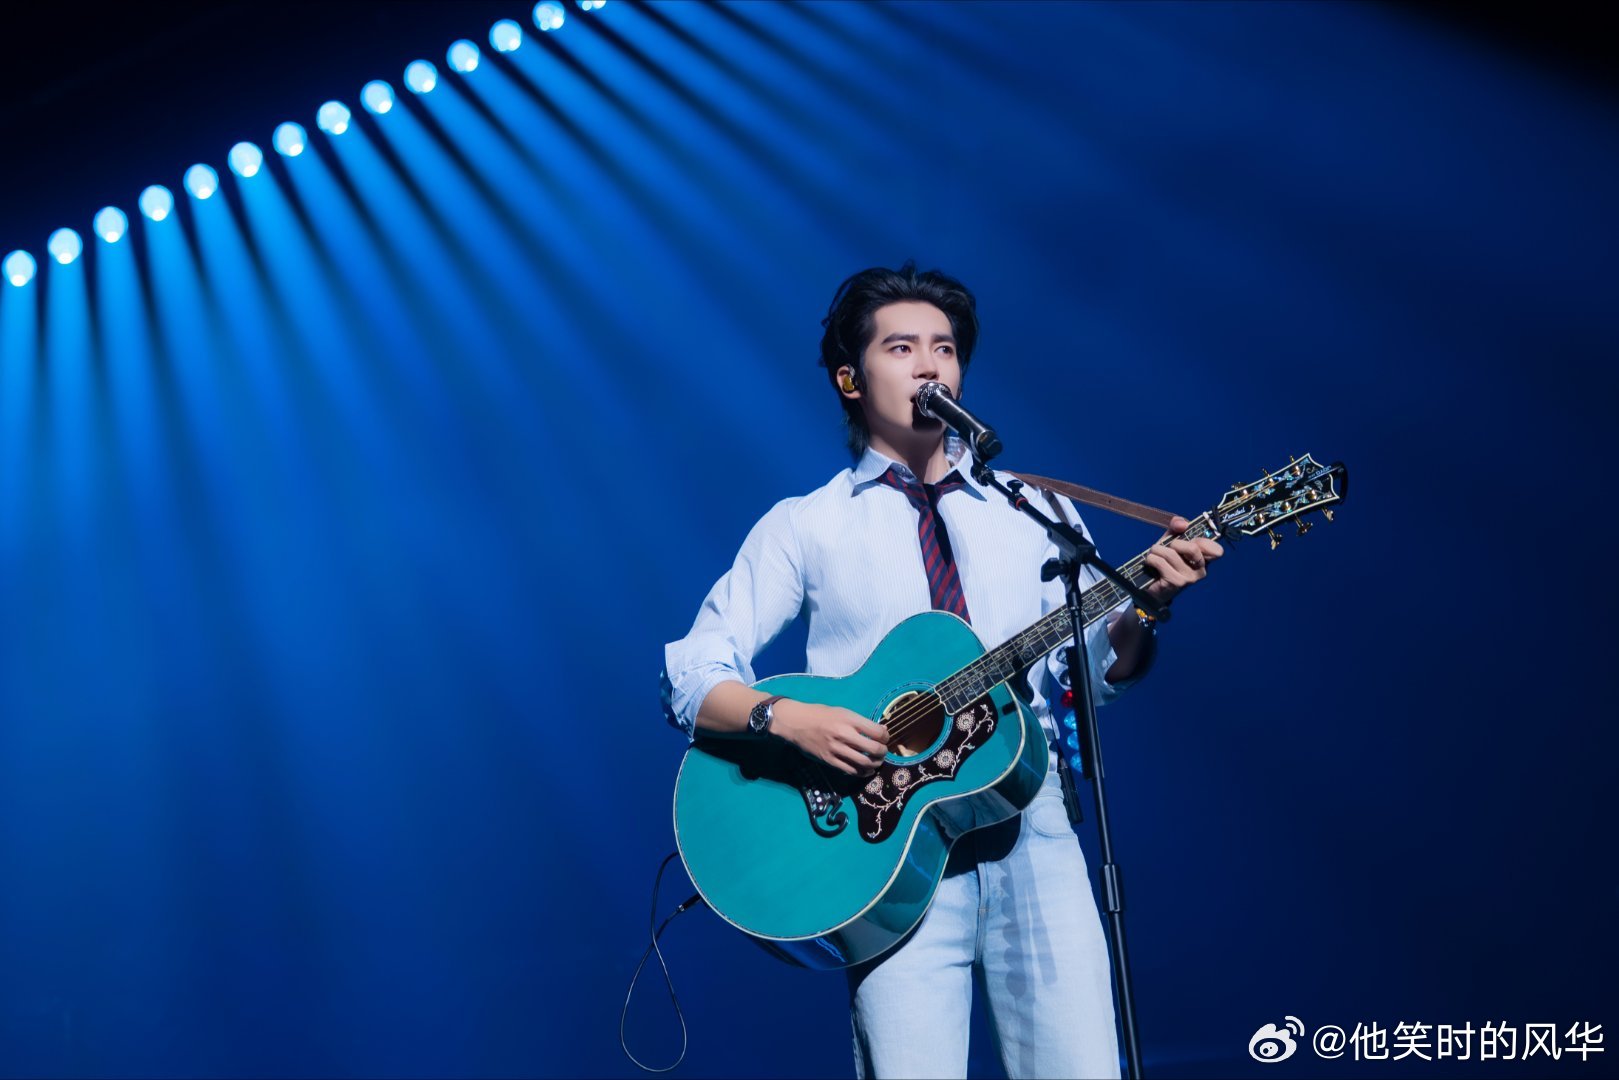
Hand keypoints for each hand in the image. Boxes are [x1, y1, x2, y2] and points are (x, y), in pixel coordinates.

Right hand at [771, 700, 889, 776]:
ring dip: (875, 764)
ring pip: (864, 763)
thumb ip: (859, 722)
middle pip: (873, 749)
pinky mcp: (829, 761)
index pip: (877, 732)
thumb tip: (880, 731)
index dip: (886, 736)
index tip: (884, 737)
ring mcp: (836, 749)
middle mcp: (844, 735)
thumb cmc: (819, 714)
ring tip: (876, 762)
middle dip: (883, 752)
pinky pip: (850, 770)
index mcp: (849, 719)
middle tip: (883, 751)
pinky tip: (866, 770)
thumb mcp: (841, 711)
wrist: (795, 722)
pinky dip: (862, 772)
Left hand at [1142, 515, 1223, 605]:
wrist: (1152, 588)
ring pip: (1171, 553)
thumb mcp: (1171, 542)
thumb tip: (1182, 523)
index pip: (1217, 550)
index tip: (1188, 539)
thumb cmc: (1164, 563)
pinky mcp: (1176, 582)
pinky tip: (1151, 563)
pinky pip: (1160, 562)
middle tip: (1166, 548)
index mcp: (1204, 560)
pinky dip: (1151, 558)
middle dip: (1174, 543)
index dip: (1203, 541)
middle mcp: (1200, 570)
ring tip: (1154, 554)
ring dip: (1156, 550)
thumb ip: (1176, 528)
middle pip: (1193, 548)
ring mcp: (1189, 578)